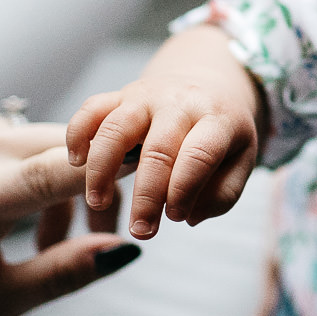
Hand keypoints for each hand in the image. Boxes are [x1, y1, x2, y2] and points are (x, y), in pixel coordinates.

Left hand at [0, 96, 142, 315]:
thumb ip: (60, 275)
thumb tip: (126, 250)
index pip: (74, 170)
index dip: (120, 170)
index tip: (151, 174)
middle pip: (60, 144)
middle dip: (79, 180)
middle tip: (59, 230)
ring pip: (27, 134)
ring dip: (34, 168)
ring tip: (1, 220)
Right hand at [65, 27, 262, 238]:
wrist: (207, 85)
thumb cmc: (221, 135)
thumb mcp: (239, 161)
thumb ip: (222, 193)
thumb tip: (188, 216)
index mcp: (217, 119)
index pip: (199, 155)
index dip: (184, 189)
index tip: (174, 217)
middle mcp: (180, 102)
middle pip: (158, 148)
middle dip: (147, 195)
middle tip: (141, 231)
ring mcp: (147, 95)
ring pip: (117, 127)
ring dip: (103, 168)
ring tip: (97, 202)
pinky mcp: (120, 94)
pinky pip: (92, 108)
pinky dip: (78, 133)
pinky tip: (77, 162)